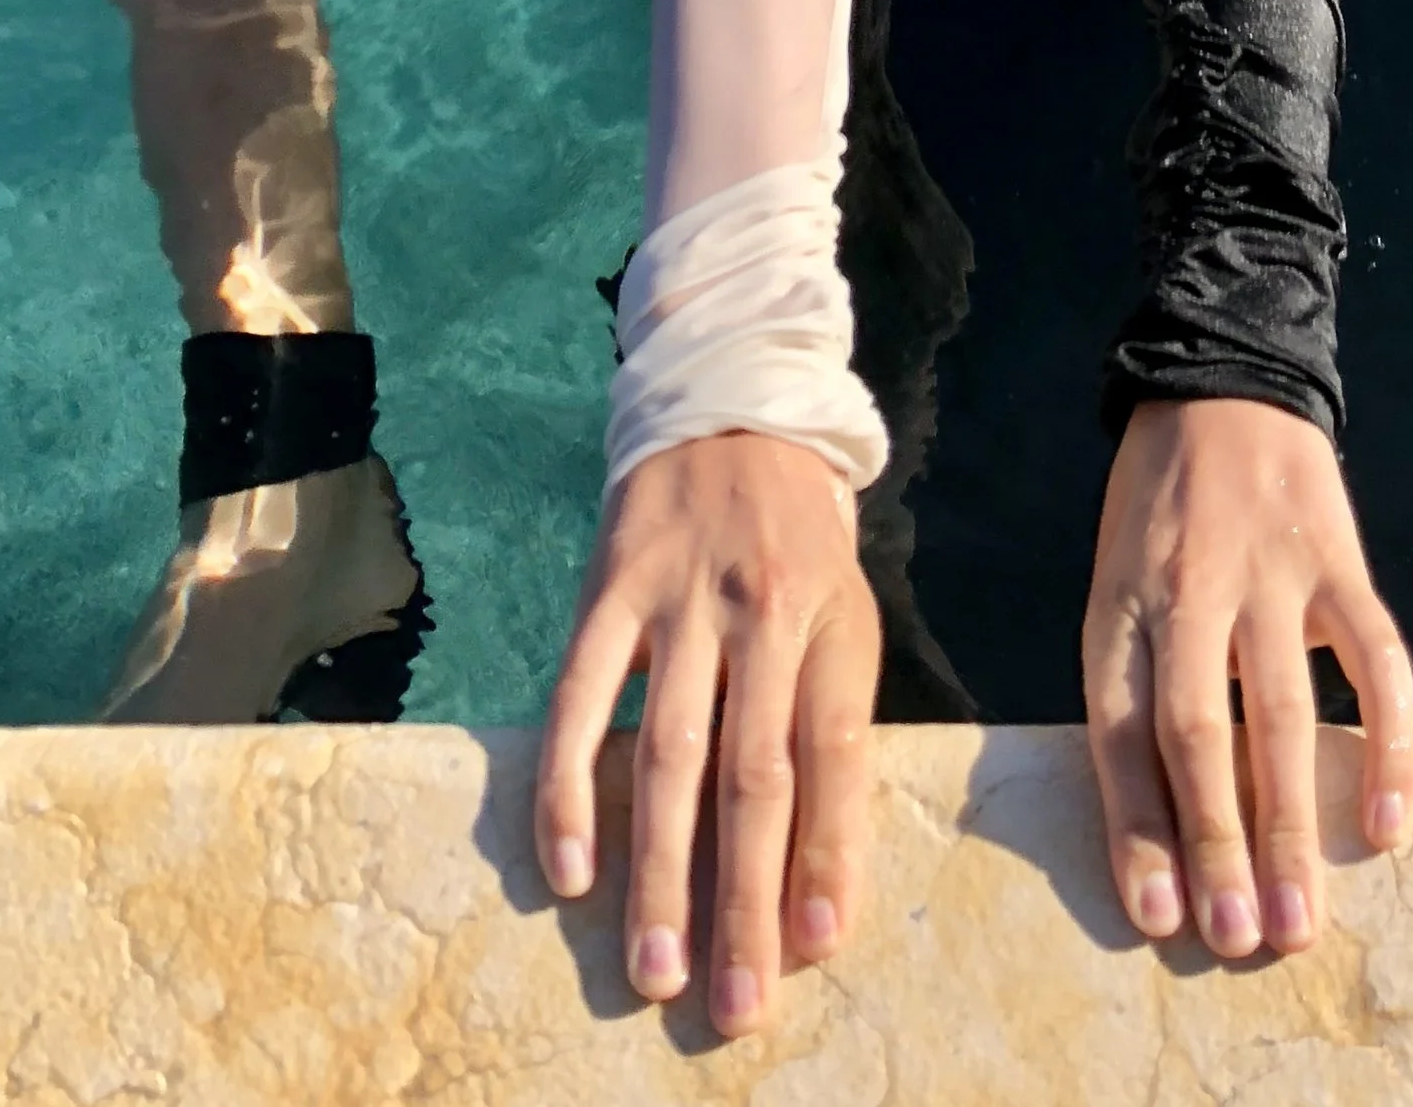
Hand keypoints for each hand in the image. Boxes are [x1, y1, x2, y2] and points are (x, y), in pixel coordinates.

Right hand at [534, 431, 881, 1036]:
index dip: (827, 849)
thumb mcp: (841, 614)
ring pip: (669, 755)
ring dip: (661, 872)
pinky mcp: (609, 591)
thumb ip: (829, 727)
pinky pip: (583, 702)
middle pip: (752, 776)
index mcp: (830, 624)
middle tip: (731, 1003)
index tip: (816, 945)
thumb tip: (817, 874)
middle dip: (742, 900)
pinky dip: (573, 789)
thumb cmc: (798, 543)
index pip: (832, 752)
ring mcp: (679, 601)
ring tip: (654, 968)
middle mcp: (760, 613)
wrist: (731, 410)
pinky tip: (571, 870)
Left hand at [1082, 398, 1412, 956]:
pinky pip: (1374, 659)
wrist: (1222, 380)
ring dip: (1290, 824)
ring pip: (1281, 715)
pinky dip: (1388, 744)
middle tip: (1237, 941)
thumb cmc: (1159, 505)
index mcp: (1122, 606)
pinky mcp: (1339, 560)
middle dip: (1216, 846)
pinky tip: (1390, 822)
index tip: (1159, 917)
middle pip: (1198, 735)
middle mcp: (1190, 594)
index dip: (1138, 828)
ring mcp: (1270, 576)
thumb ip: (1135, 679)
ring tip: (1299, 921)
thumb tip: (1155, 821)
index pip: (1121, 731)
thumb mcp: (1115, 579)